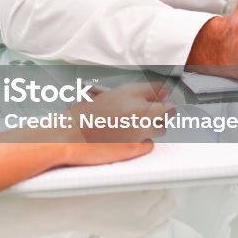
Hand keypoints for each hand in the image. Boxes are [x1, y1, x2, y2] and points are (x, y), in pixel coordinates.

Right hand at [0, 82, 171, 166]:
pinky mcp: (136, 148)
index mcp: (130, 92)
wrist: (67, 136)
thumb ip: (127, 96)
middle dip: (162, 112)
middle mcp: (140, 110)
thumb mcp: (102, 94)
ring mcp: (140, 130)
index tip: (156, 97)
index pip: (161, 89)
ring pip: (162, 128)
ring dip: (153, 127)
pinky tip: (129, 140)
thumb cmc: (78, 116)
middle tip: (150, 113)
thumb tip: (143, 97)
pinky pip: (150, 144)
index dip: (158, 94)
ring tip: (135, 127)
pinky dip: (142, 143)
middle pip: (169, 109)